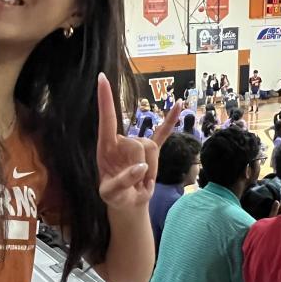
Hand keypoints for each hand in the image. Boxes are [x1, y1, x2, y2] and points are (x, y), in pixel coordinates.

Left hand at [96, 75, 182, 209]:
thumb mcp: (112, 194)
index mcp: (106, 147)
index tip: (101, 78)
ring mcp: (137, 143)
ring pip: (151, 146)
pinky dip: (171, 120)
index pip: (107, 119)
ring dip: (151, 167)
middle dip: (140, 165)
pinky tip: (179, 104)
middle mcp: (121, 141)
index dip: (105, 100)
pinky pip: (163, 133)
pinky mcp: (151, 149)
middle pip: (138, 143)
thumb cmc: (115, 197)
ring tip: (141, 180)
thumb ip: (123, 181)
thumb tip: (142, 166)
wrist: (128, 203)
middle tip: (134, 183)